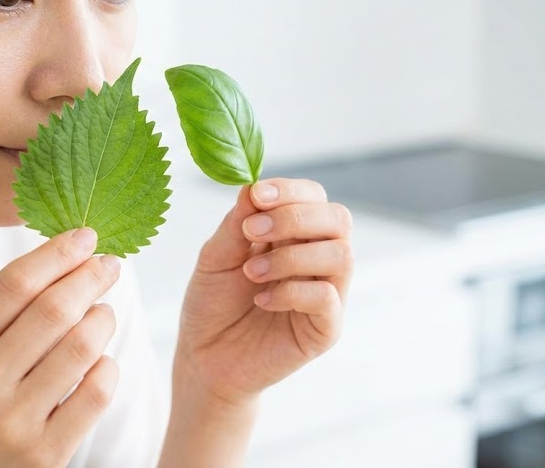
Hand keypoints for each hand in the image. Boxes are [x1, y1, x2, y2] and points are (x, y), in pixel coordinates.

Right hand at [0, 228, 120, 467]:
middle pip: (53, 310)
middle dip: (91, 278)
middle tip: (109, 265)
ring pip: (82, 348)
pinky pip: (96, 393)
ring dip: (103, 319)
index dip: (57, 253)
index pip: (14, 284)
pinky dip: (108, 367)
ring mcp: (11, 423)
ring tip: (104, 312)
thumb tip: (65, 255)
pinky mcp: (44, 454)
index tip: (85, 236)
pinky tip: (101, 361)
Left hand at [174, 178, 352, 406]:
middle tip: (253, 233)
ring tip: (251, 273)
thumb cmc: (213, 304)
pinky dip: (292, 292)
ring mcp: (326, 294)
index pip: (314, 197)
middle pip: (338, 219)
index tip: (257, 196)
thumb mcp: (215, 257)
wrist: (204, 357)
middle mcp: (317, 259)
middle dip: (295, 217)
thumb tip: (253, 187)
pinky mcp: (326, 329)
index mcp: (294, 235)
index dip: (290, 190)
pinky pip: (327, 298)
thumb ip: (237, 224)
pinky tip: (261, 300)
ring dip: (291, 256)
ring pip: (341, 254)